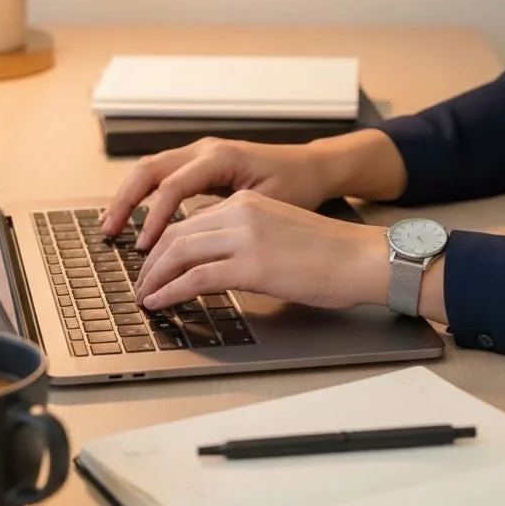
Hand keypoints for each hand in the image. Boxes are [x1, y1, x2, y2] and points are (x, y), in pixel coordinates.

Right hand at [101, 138, 335, 248]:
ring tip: (112, 227)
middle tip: (108, 232)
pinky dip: (144, 196)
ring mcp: (200, 153)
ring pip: (151, 170)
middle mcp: (204, 149)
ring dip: (129, 197)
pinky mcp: (201, 164)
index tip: (143, 247)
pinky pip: (163, 176)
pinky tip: (136, 219)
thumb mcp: (266, 205)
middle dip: (125, 201)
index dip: (154, 218)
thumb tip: (192, 240)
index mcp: (220, 157)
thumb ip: (228, 219)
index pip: (172, 187)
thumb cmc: (297, 186)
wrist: (313, 168)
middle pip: (149, 170)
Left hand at [133, 190, 389, 311]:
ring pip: (178, 253)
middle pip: (176, 234)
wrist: (363, 259)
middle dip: (152, 262)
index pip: (190, 221)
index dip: (164, 245)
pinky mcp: (250, 265)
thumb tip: (215, 263)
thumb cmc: (331, 253)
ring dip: (154, 278)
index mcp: (247, 202)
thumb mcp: (279, 231)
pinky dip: (170, 292)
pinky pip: (194, 278)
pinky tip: (160, 303)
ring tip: (145, 296)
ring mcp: (244, 237)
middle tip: (141, 283)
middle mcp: (240, 212)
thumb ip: (246, 238)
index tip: (154, 264)